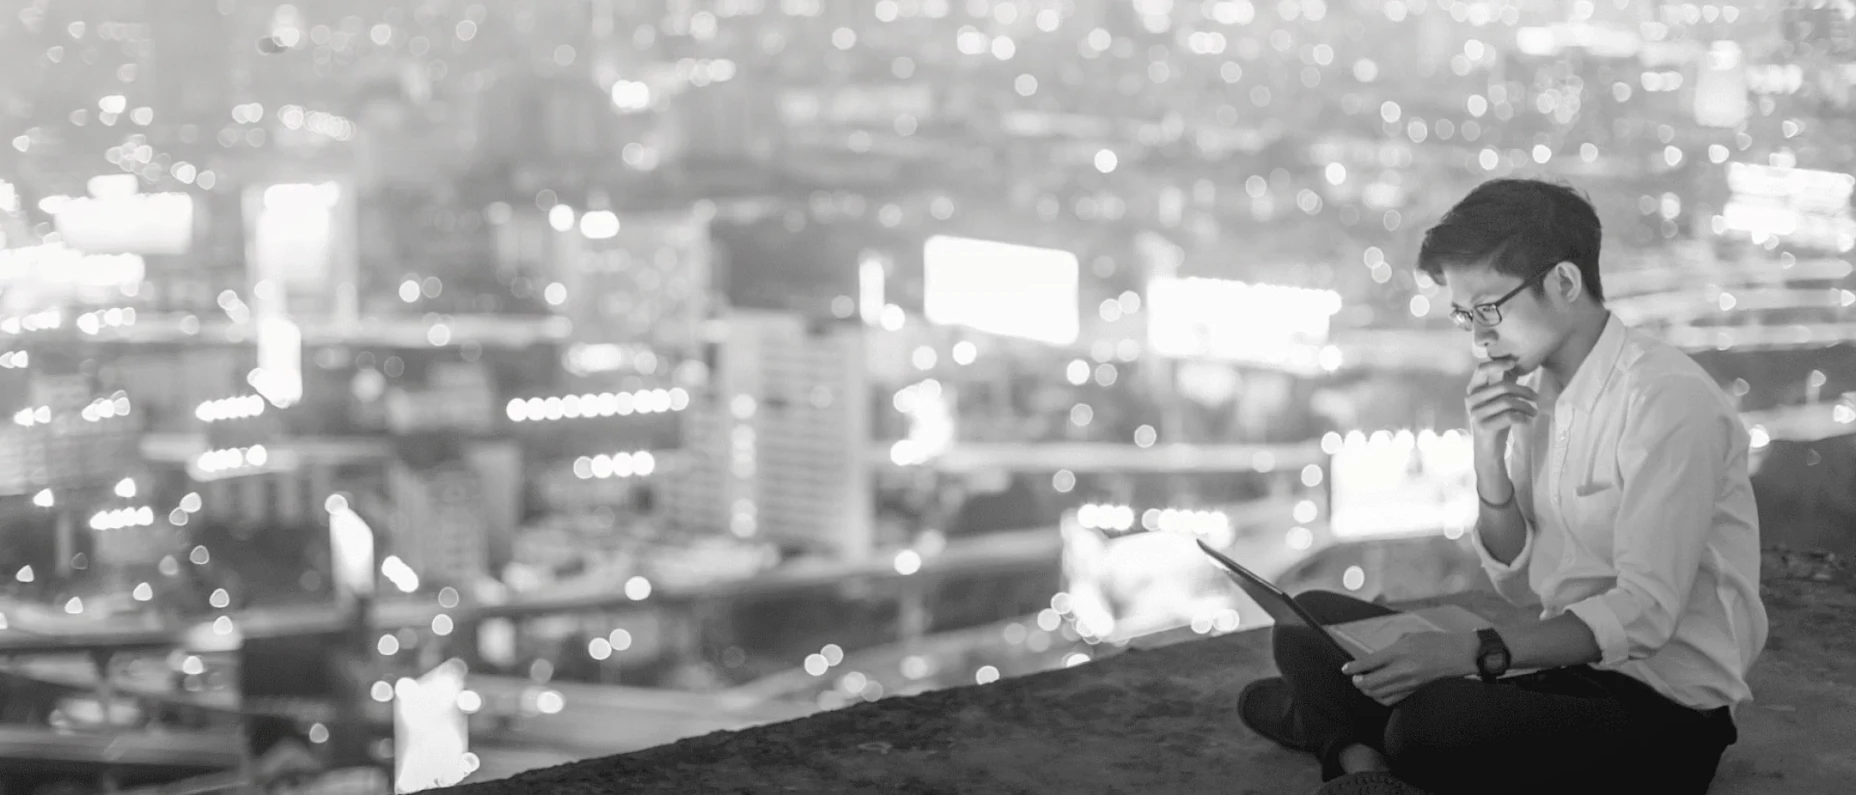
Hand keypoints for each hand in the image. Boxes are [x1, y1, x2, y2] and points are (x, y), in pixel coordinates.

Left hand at [1341, 631, 1478, 706]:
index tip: (1345, 669)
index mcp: (1400, 652)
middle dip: (1358, 682)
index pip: (1369, 663)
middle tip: (1354, 678)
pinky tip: (1379, 693)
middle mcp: (1403, 670)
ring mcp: (1410, 683)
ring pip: (1379, 696)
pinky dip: (1381, 698)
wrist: (1460, 655)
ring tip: (1364, 686)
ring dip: (1368, 692)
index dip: (1353, 667)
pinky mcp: (1416, 692)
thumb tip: (1376, 658)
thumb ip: (1391, 647)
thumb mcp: (1410, 637)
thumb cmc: (1436, 642)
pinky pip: (1393, 701)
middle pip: (1370, 683)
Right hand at [1465, 360, 1538, 449]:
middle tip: (1536, 397)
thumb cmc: (1495, 422)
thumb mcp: (1497, 402)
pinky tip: (1528, 420)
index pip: (1481, 370)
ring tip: (1534, 412)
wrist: (1488, 450)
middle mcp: (1471, 400)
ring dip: (1527, 406)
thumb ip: (1502, 385)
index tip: (1513, 363)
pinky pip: (1509, 416)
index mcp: (1473, 391)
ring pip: (1508, 402)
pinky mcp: (1483, 426)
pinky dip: (1523, 417)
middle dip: (1524, 391)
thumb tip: (1514, 363)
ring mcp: (1475, 414)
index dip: (1497, 364)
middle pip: (1503, 387)